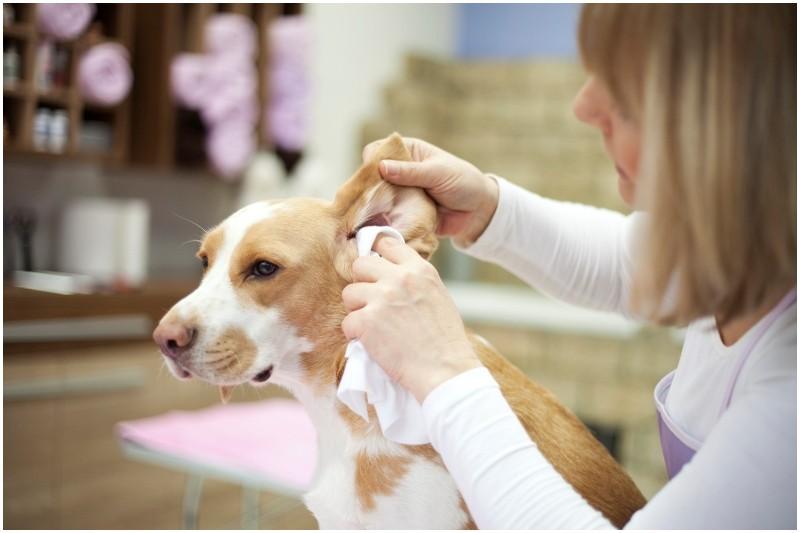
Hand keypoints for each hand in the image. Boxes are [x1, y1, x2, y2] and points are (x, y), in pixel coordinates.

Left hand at [341, 235, 482, 402]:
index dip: (376, 256)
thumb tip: (390, 275)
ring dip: (357, 310)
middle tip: (370, 302)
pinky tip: (372, 343)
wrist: (444, 369)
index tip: (374, 269)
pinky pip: (347, 322)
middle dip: (362, 283)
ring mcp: (381, 298)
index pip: (387, 244)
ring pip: (349, 293)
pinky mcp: (367, 321)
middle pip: (360, 264)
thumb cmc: (445, 340)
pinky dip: (355, 335)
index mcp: (419, 270)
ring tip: (373, 326)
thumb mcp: (437, 295)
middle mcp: (399, 278)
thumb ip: (414, 281)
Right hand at [362, 137, 498, 246]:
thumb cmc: (463, 183)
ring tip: (367, 217)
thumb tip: (382, 167)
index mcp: (408, 152)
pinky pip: (387, 216)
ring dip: (373, 207)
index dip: (370, 161)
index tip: (369, 176)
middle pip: (371, 176)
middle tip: (365, 201)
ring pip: (376, 198)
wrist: (478, 213)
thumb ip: (411, 172)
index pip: (378, 150)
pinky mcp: (402, 213)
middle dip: (367, 188)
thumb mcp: (438, 173)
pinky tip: (376, 228)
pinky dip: (382, 222)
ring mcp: (399, 193)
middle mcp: (399, 171)